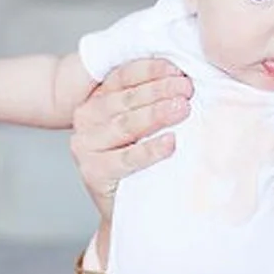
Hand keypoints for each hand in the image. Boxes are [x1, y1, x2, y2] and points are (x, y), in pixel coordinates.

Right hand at [70, 58, 191, 225]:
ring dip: (157, 115)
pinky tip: (171, 143)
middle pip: (127, 99)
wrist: (132, 203)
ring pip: (127, 124)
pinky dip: (150, 150)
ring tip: (182, 109)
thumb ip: (153, 97)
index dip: (151, 70)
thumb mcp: (145, 121)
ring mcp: (86, 146)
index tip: (178, 70)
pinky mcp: (94, 172)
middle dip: (160, 91)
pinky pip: (127, 158)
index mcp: (98, 98)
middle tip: (187, 89)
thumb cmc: (142, 154)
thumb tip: (185, 77)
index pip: (124, 77)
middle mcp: (87, 118)